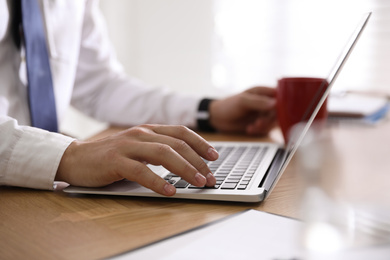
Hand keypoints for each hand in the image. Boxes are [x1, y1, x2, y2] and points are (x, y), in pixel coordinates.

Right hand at [56, 124, 217, 195]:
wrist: (76, 158)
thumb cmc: (111, 156)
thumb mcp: (138, 148)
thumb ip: (158, 149)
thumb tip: (186, 161)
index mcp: (149, 130)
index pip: (181, 132)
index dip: (200, 143)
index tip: (214, 157)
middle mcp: (141, 134)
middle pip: (177, 143)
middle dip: (198, 161)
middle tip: (210, 177)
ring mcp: (128, 145)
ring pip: (164, 153)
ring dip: (185, 169)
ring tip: (198, 182)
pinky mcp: (116, 160)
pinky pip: (141, 171)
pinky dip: (158, 181)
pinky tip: (169, 191)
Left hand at [209, 86, 275, 134]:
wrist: (217, 118)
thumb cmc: (228, 105)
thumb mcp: (243, 101)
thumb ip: (259, 102)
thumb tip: (276, 104)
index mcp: (263, 92)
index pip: (281, 95)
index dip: (283, 104)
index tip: (279, 112)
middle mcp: (266, 102)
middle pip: (280, 111)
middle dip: (270, 119)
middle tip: (259, 122)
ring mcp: (264, 113)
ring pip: (274, 122)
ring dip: (264, 126)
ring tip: (252, 126)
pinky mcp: (261, 124)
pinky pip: (267, 129)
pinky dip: (259, 131)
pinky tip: (249, 129)